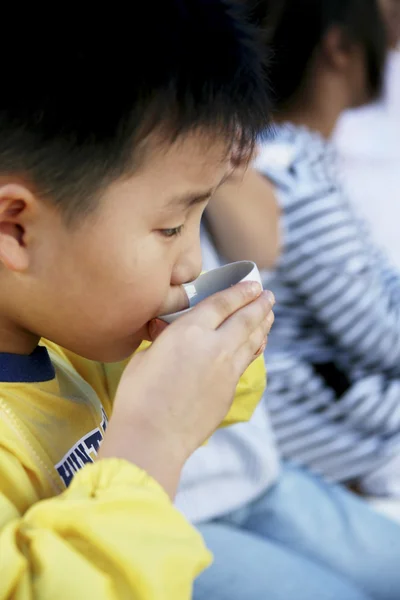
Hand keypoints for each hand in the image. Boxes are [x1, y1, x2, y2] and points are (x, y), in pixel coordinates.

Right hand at [99, 282, 273, 496]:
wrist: (153, 437)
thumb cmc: (138, 396)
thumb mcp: (144, 357)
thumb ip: (163, 340)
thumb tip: (169, 332)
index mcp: (189, 331)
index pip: (222, 303)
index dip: (240, 291)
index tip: (252, 283)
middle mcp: (214, 346)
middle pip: (245, 318)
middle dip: (259, 304)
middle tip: (268, 294)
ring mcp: (227, 370)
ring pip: (252, 340)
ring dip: (263, 324)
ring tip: (270, 313)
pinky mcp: (230, 390)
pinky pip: (247, 361)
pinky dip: (256, 347)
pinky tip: (258, 344)